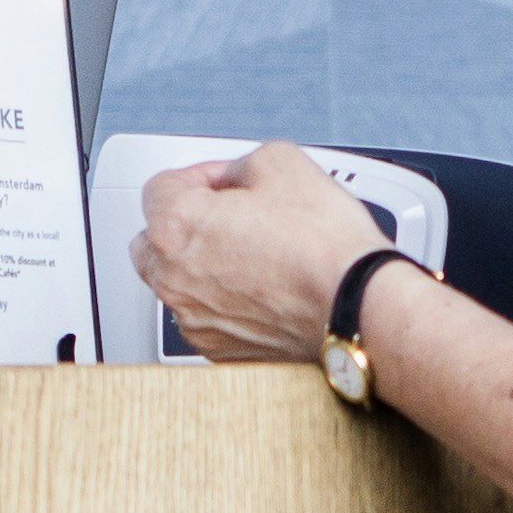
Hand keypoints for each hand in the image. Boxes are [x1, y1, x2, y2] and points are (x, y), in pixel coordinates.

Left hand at [131, 143, 396, 365]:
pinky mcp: (219, 350)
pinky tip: (260, 287)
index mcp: (176, 227)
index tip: (224, 181)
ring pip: (177, 282)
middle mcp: (174, 279)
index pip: (161, 188)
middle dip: (186, 222)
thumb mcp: (282, 162)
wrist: (359, 308)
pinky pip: (205, 316)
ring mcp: (194, 320)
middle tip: (228, 215)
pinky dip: (223, 301)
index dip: (199, 176)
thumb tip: (235, 179)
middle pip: (154, 239)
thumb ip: (240, 164)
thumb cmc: (325, 247)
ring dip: (201, 264)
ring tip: (250, 253)